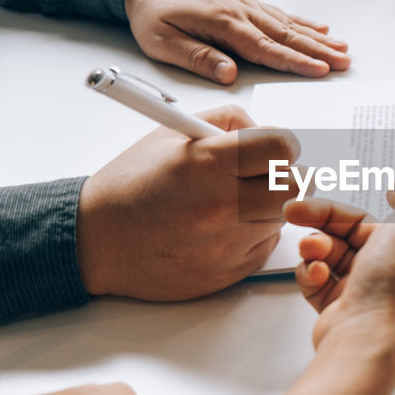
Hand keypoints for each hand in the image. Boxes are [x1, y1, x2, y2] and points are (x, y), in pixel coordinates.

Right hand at [77, 105, 297, 299]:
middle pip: (298, 187)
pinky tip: (223, 227)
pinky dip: (255, 234)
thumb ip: (226, 122)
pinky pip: (266, 246)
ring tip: (235, 200)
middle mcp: (221, 205)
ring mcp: (227, 243)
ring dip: (271, 206)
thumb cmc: (132, 184)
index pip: (283, 148)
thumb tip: (266, 131)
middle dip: (289, 176)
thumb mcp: (171, 134)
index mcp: (206, 163)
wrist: (96, 240)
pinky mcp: (229, 272)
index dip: (285, 145)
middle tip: (268, 175)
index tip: (274, 149)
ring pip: (284, 218)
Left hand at [124, 0, 349, 84]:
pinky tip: (320, 28)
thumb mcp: (162, 42)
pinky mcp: (245, 2)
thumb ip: (197, 58)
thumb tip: (229, 75)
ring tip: (342, 48)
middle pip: (286, 35)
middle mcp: (240, 10)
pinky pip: (280, 14)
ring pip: (288, 24)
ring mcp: (246, 4)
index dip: (295, 62)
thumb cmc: (152, 13)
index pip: (265, 48)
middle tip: (345, 62)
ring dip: (317, 38)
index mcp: (222, 22)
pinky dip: (303, 22)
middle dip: (318, 50)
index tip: (320, 71)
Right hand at [285, 137, 394, 354]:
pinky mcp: (337, 305)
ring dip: (314, 243)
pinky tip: (316, 275)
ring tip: (312, 251)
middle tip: (294, 210)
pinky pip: (314, 276)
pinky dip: (310, 271)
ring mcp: (364, 286)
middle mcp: (393, 263)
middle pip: (350, 224)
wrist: (366, 337)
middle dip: (321, 215)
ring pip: (328, 248)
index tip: (393, 185)